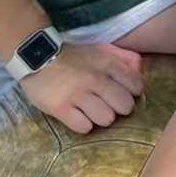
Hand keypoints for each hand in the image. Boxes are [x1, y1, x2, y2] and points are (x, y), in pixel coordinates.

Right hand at [19, 41, 145, 134]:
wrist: (36, 56)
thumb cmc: (72, 56)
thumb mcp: (101, 49)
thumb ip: (124, 57)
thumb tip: (139, 72)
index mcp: (107, 63)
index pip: (136, 86)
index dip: (130, 92)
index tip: (120, 92)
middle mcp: (95, 79)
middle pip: (125, 107)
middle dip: (118, 108)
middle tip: (106, 104)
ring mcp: (77, 94)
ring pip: (106, 119)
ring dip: (100, 117)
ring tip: (90, 110)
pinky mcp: (60, 108)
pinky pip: (84, 127)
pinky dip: (82, 124)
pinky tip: (76, 115)